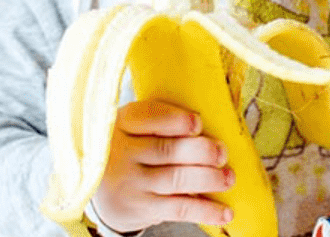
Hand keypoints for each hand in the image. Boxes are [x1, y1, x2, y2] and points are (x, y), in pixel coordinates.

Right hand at [92, 99, 234, 233]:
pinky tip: (225, 211)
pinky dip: (205, 210)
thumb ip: (160, 120)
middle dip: (200, 151)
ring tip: (228, 178)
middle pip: (166, 149)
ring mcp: (131, 182)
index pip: (147, 117)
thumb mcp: (132, 127)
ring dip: (208, 179)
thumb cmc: (131, 148)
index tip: (198, 123)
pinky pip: (178, 208)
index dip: (174, 120)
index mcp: (121, 123)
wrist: (101, 188)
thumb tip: (207, 124)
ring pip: (176, 179)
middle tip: (222, 152)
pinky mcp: (141, 208)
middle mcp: (121, 152)